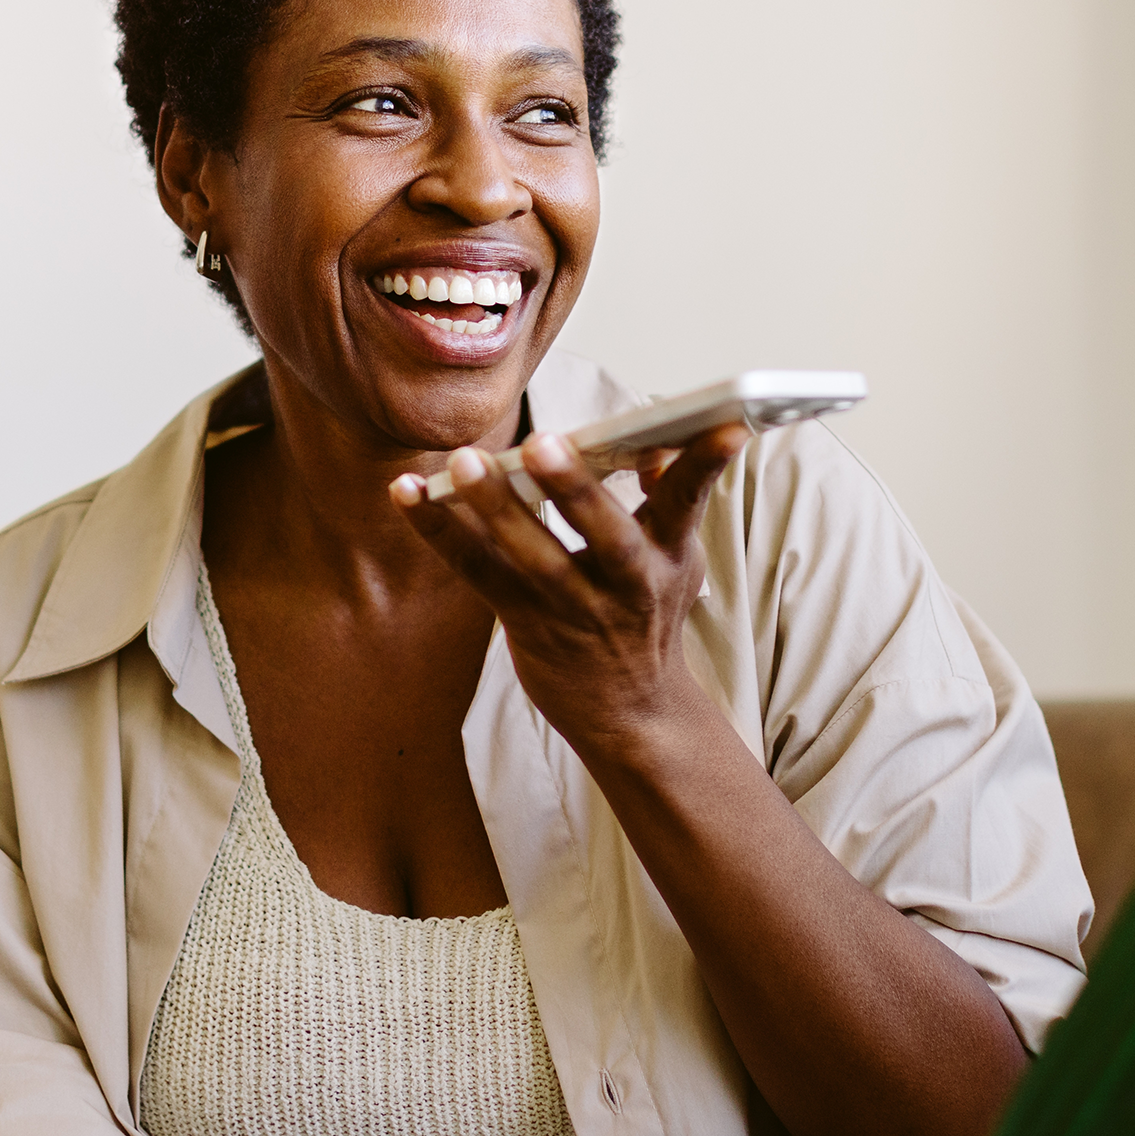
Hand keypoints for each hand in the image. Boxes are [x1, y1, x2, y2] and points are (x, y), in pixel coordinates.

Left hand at [388, 423, 748, 751]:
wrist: (631, 712)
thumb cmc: (645, 618)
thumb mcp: (676, 562)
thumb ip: (665, 500)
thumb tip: (658, 440)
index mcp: (669, 555)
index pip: (691, 501)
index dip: (706, 462)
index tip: (729, 422)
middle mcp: (628, 583)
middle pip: (605, 534)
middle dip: (575, 490)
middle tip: (543, 442)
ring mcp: (575, 608)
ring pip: (533, 557)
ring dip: (494, 508)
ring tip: (460, 463)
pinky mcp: (525, 622)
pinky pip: (476, 572)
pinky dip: (439, 531)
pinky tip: (405, 494)